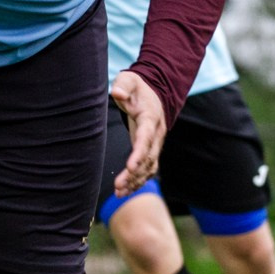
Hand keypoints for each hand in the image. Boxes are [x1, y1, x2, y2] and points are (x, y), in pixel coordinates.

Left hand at [110, 71, 166, 195]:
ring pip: (149, 167)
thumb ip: (124, 85)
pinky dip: (137, 181)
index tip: (130, 167)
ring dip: (135, 181)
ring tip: (119, 192)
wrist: (154, 94)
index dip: (139, 153)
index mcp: (151, 118)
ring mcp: (155, 144)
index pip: (146, 138)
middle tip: (118, 186)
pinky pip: (147, 169)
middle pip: (148, 157)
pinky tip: (124, 191)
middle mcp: (156, 134)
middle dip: (134, 173)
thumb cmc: (137, 88)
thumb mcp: (129, 80)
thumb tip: (117, 94)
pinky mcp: (150, 151)